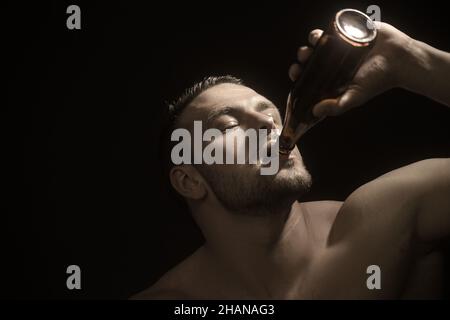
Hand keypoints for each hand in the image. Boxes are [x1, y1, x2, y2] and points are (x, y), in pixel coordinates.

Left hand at [289, 22, 415, 117]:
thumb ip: (336, 106)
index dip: (298, 73)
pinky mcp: (348, 32)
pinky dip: (324, 30)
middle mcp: (332, 63)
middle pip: (309, 58)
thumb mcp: (355, 97)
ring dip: (311, 41)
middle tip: (304, 56)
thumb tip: (314, 111)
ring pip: (317, 42)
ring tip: (313, 42)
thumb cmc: (378, 80)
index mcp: (330, 78)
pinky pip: (331, 28)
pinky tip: (322, 33)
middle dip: (302, 57)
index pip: (308, 76)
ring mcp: (339, 46)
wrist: (400, 59)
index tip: (295, 71)